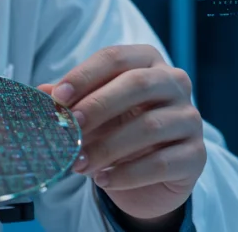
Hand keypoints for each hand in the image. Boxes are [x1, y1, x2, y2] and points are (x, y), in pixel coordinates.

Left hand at [38, 45, 204, 224]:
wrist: (146, 176)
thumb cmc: (116, 130)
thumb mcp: (90, 113)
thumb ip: (69, 101)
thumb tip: (40, 92)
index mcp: (147, 61)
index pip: (115, 58)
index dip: (84, 76)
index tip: (57, 97)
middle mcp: (175, 83)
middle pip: (137, 84)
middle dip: (98, 106)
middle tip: (70, 127)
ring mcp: (190, 118)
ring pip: (149, 126)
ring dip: (108, 146)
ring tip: (78, 163)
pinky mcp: (197, 155)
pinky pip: (162, 162)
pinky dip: (128, 173)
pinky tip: (103, 180)